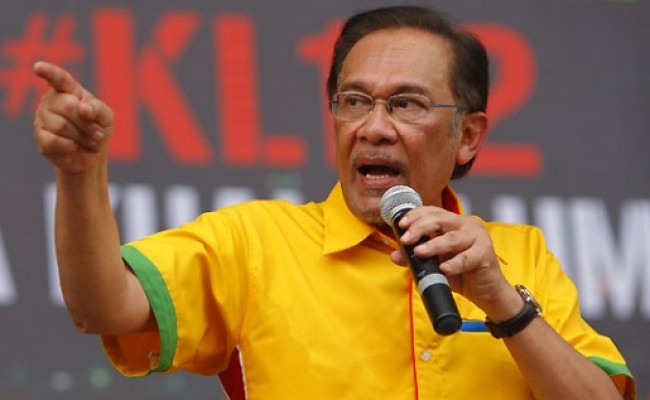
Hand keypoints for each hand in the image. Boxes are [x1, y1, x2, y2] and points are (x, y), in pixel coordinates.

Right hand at [33, 61, 113, 173]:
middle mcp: (51, 100)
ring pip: (60, 125)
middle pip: (67, 106)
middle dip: (86, 123)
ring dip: (81, 136)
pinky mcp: (40, 137)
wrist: (92, 155)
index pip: (58, 78)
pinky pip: (54, 141)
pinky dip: (70, 146)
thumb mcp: (106, 118)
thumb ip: (97, 109)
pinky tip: (73, 146)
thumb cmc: (98, 129)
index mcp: (68, 90)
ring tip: (86, 140)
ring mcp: (42, 118)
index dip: (49, 72)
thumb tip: (82, 108)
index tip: (38, 67)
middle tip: (97, 133)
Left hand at [390, 206, 520, 318]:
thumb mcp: (434, 264)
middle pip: (440, 220)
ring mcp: (478, 237)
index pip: (432, 212)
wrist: (486, 292)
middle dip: (420, 228)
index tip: (401, 225)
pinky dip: (454, 264)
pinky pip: (467, 258)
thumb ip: (415, 258)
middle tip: (406, 240)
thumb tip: (395, 255)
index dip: (416, 216)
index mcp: (454, 222)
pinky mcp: (486, 253)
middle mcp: (467, 225)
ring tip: (419, 252)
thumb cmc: (462, 273)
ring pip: (452, 238)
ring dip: (433, 245)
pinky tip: (444, 269)